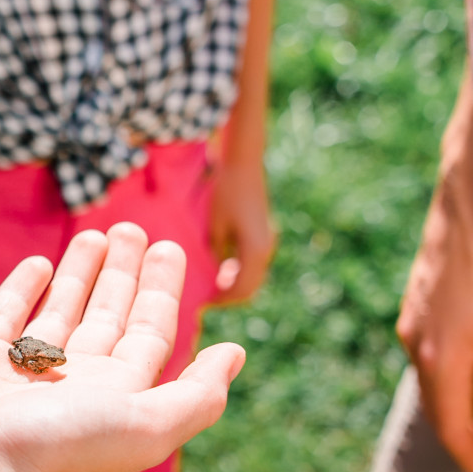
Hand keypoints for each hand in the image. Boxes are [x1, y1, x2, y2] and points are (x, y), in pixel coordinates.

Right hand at [0, 223, 244, 471]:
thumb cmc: (57, 449)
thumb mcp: (146, 425)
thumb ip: (197, 394)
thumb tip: (236, 353)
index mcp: (117, 395)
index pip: (149, 332)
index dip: (162, 291)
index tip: (170, 247)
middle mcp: (73, 382)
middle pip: (109, 317)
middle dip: (124, 274)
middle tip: (133, 229)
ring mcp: (22, 370)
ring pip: (60, 311)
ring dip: (80, 274)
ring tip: (96, 234)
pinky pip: (5, 315)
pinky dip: (23, 288)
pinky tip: (39, 264)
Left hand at [207, 148, 275, 302]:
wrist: (244, 166)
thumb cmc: (225, 194)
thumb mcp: (216, 228)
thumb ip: (218, 255)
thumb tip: (217, 278)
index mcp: (254, 251)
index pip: (241, 289)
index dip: (223, 300)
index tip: (205, 304)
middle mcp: (265, 250)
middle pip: (250, 288)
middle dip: (230, 297)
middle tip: (207, 301)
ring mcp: (266, 243)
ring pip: (254, 277)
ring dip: (235, 285)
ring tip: (212, 287)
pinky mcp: (263, 237)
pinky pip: (253, 264)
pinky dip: (240, 272)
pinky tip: (222, 270)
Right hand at [397, 83, 472, 471]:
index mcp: (442, 355)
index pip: (452, 425)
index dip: (471, 457)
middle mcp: (418, 340)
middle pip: (436, 404)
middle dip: (460, 435)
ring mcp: (413, 315)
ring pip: (431, 376)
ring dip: (453, 402)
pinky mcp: (419, 295)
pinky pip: (429, 350)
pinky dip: (448, 372)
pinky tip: (470, 368)